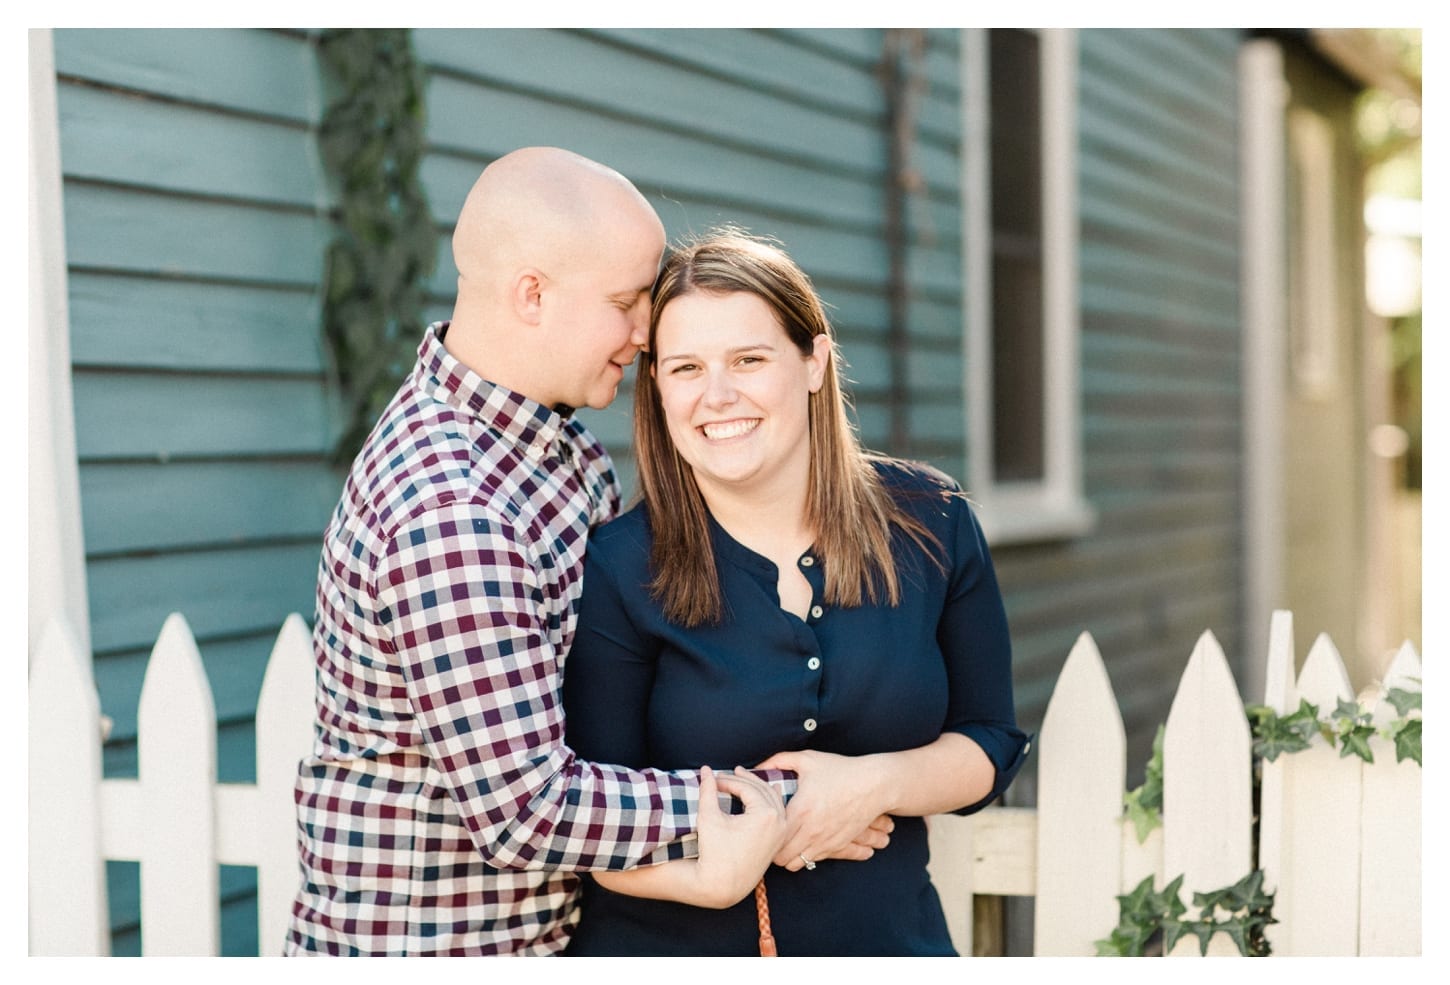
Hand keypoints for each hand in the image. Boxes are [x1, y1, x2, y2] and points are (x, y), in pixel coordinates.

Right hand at [688, 765, 787, 907]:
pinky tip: (766, 793)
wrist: (722, 885)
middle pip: (762, 790)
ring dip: (758, 788)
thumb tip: (705, 770)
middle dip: (744, 780)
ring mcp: (781, 832)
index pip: (747, 788)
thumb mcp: (709, 817)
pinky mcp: (778, 841)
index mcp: (766, 814)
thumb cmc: (714, 852)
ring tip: (745, 778)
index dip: (728, 781)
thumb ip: (708, 790)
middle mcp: (779, 822)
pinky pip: (778, 813)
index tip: (714, 779)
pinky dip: (770, 801)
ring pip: (773, 800)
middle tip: (731, 772)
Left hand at [754, 749, 890, 871]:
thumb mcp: (807, 760)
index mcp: (800, 811)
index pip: (773, 838)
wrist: (874, 784)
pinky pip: (814, 861)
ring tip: (785, 842)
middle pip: (781, 857)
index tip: (761, 827)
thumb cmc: (841, 770)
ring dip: (788, 856)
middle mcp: (811, 831)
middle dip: (772, 850)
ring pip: (797, 864)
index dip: (764, 835)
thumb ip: (778, 761)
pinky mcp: (837, 846)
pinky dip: (806, 856)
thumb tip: (755, 768)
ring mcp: (825, 841)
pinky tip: (804, 842)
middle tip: (770, 837)